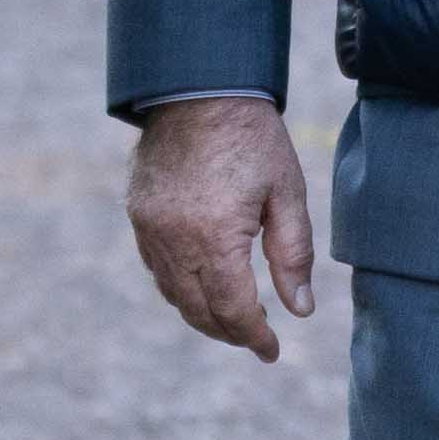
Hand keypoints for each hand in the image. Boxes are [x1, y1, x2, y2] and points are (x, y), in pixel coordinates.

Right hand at [127, 94, 317, 361]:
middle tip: (256, 338)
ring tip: (233, 318)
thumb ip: (293, 255)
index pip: (234, 311)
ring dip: (202, 315)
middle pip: (199, 311)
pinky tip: (201, 286)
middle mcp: (174, 241)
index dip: (254, 337)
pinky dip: (179, 288)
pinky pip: (156, 269)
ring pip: (173, 295)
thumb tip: (300, 310)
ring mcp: (149, 229)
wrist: (198, 87)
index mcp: (214, 238)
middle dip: (230, 332)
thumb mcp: (286, 193)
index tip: (272, 352)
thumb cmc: (252, 138)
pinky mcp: (138, 215)